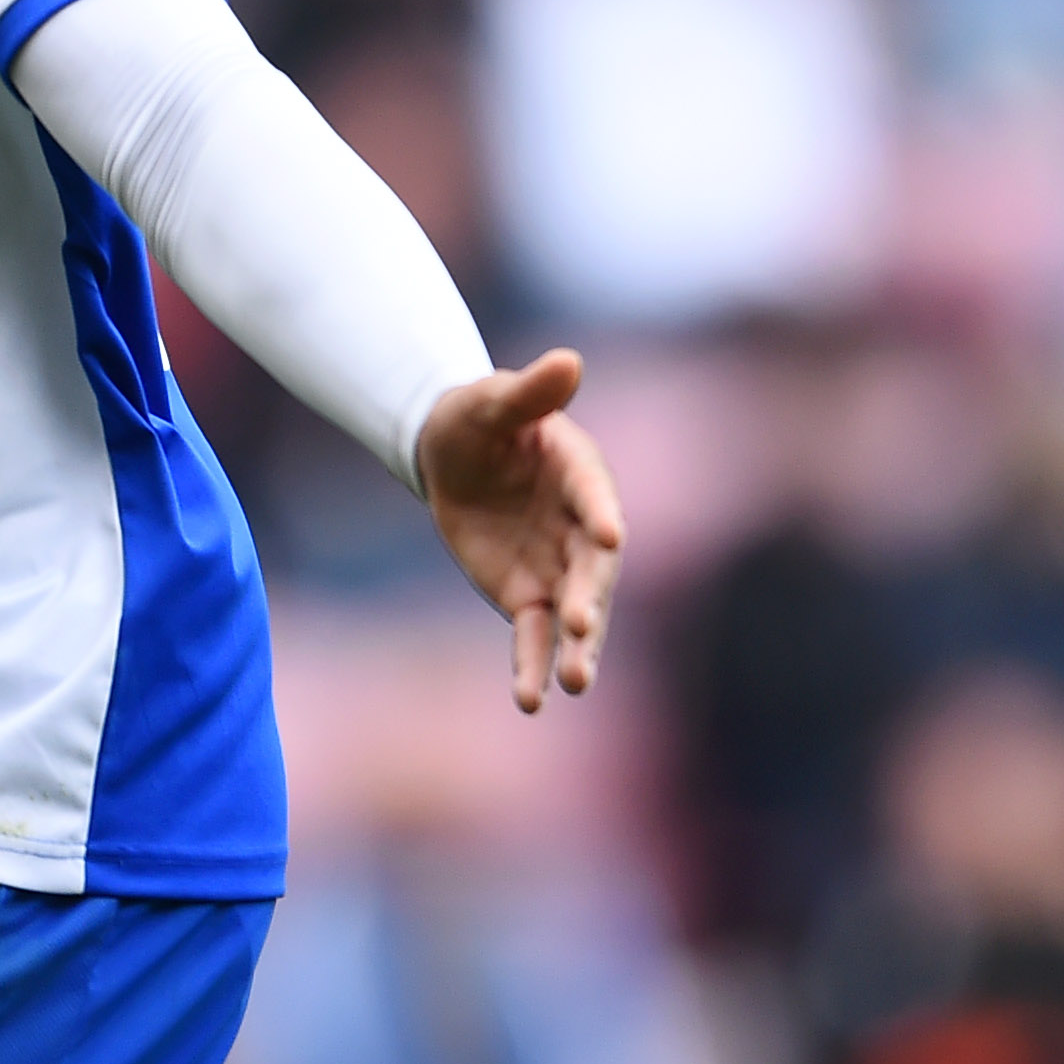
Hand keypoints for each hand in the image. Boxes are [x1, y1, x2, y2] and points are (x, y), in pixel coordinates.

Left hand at [416, 348, 626, 714]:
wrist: (454, 452)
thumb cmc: (478, 418)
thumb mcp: (492, 400)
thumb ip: (529, 392)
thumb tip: (566, 361)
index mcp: (580, 474)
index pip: (595, 497)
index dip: (600, 514)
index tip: (609, 535)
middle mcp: (580, 528)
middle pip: (592, 569)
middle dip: (589, 597)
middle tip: (581, 624)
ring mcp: (558, 567)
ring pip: (575, 614)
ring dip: (577, 648)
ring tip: (576, 684)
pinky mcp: (526, 596)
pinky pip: (532, 637)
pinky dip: (531, 668)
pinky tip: (529, 702)